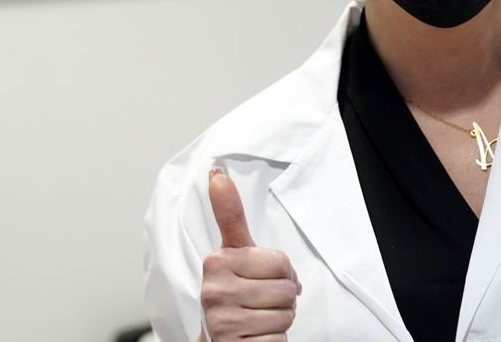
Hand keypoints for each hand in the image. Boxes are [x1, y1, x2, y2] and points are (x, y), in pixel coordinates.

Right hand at [200, 170, 299, 341]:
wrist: (223, 340)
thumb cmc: (234, 295)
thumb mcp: (234, 253)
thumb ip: (229, 214)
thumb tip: (217, 174)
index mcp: (216, 262)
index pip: (280, 262)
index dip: (282, 274)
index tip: (260, 278)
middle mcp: (214, 291)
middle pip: (286, 289)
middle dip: (282, 299)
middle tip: (259, 303)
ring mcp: (223, 321)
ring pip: (286, 314)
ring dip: (279, 321)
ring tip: (257, 319)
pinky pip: (279, 340)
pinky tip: (255, 338)